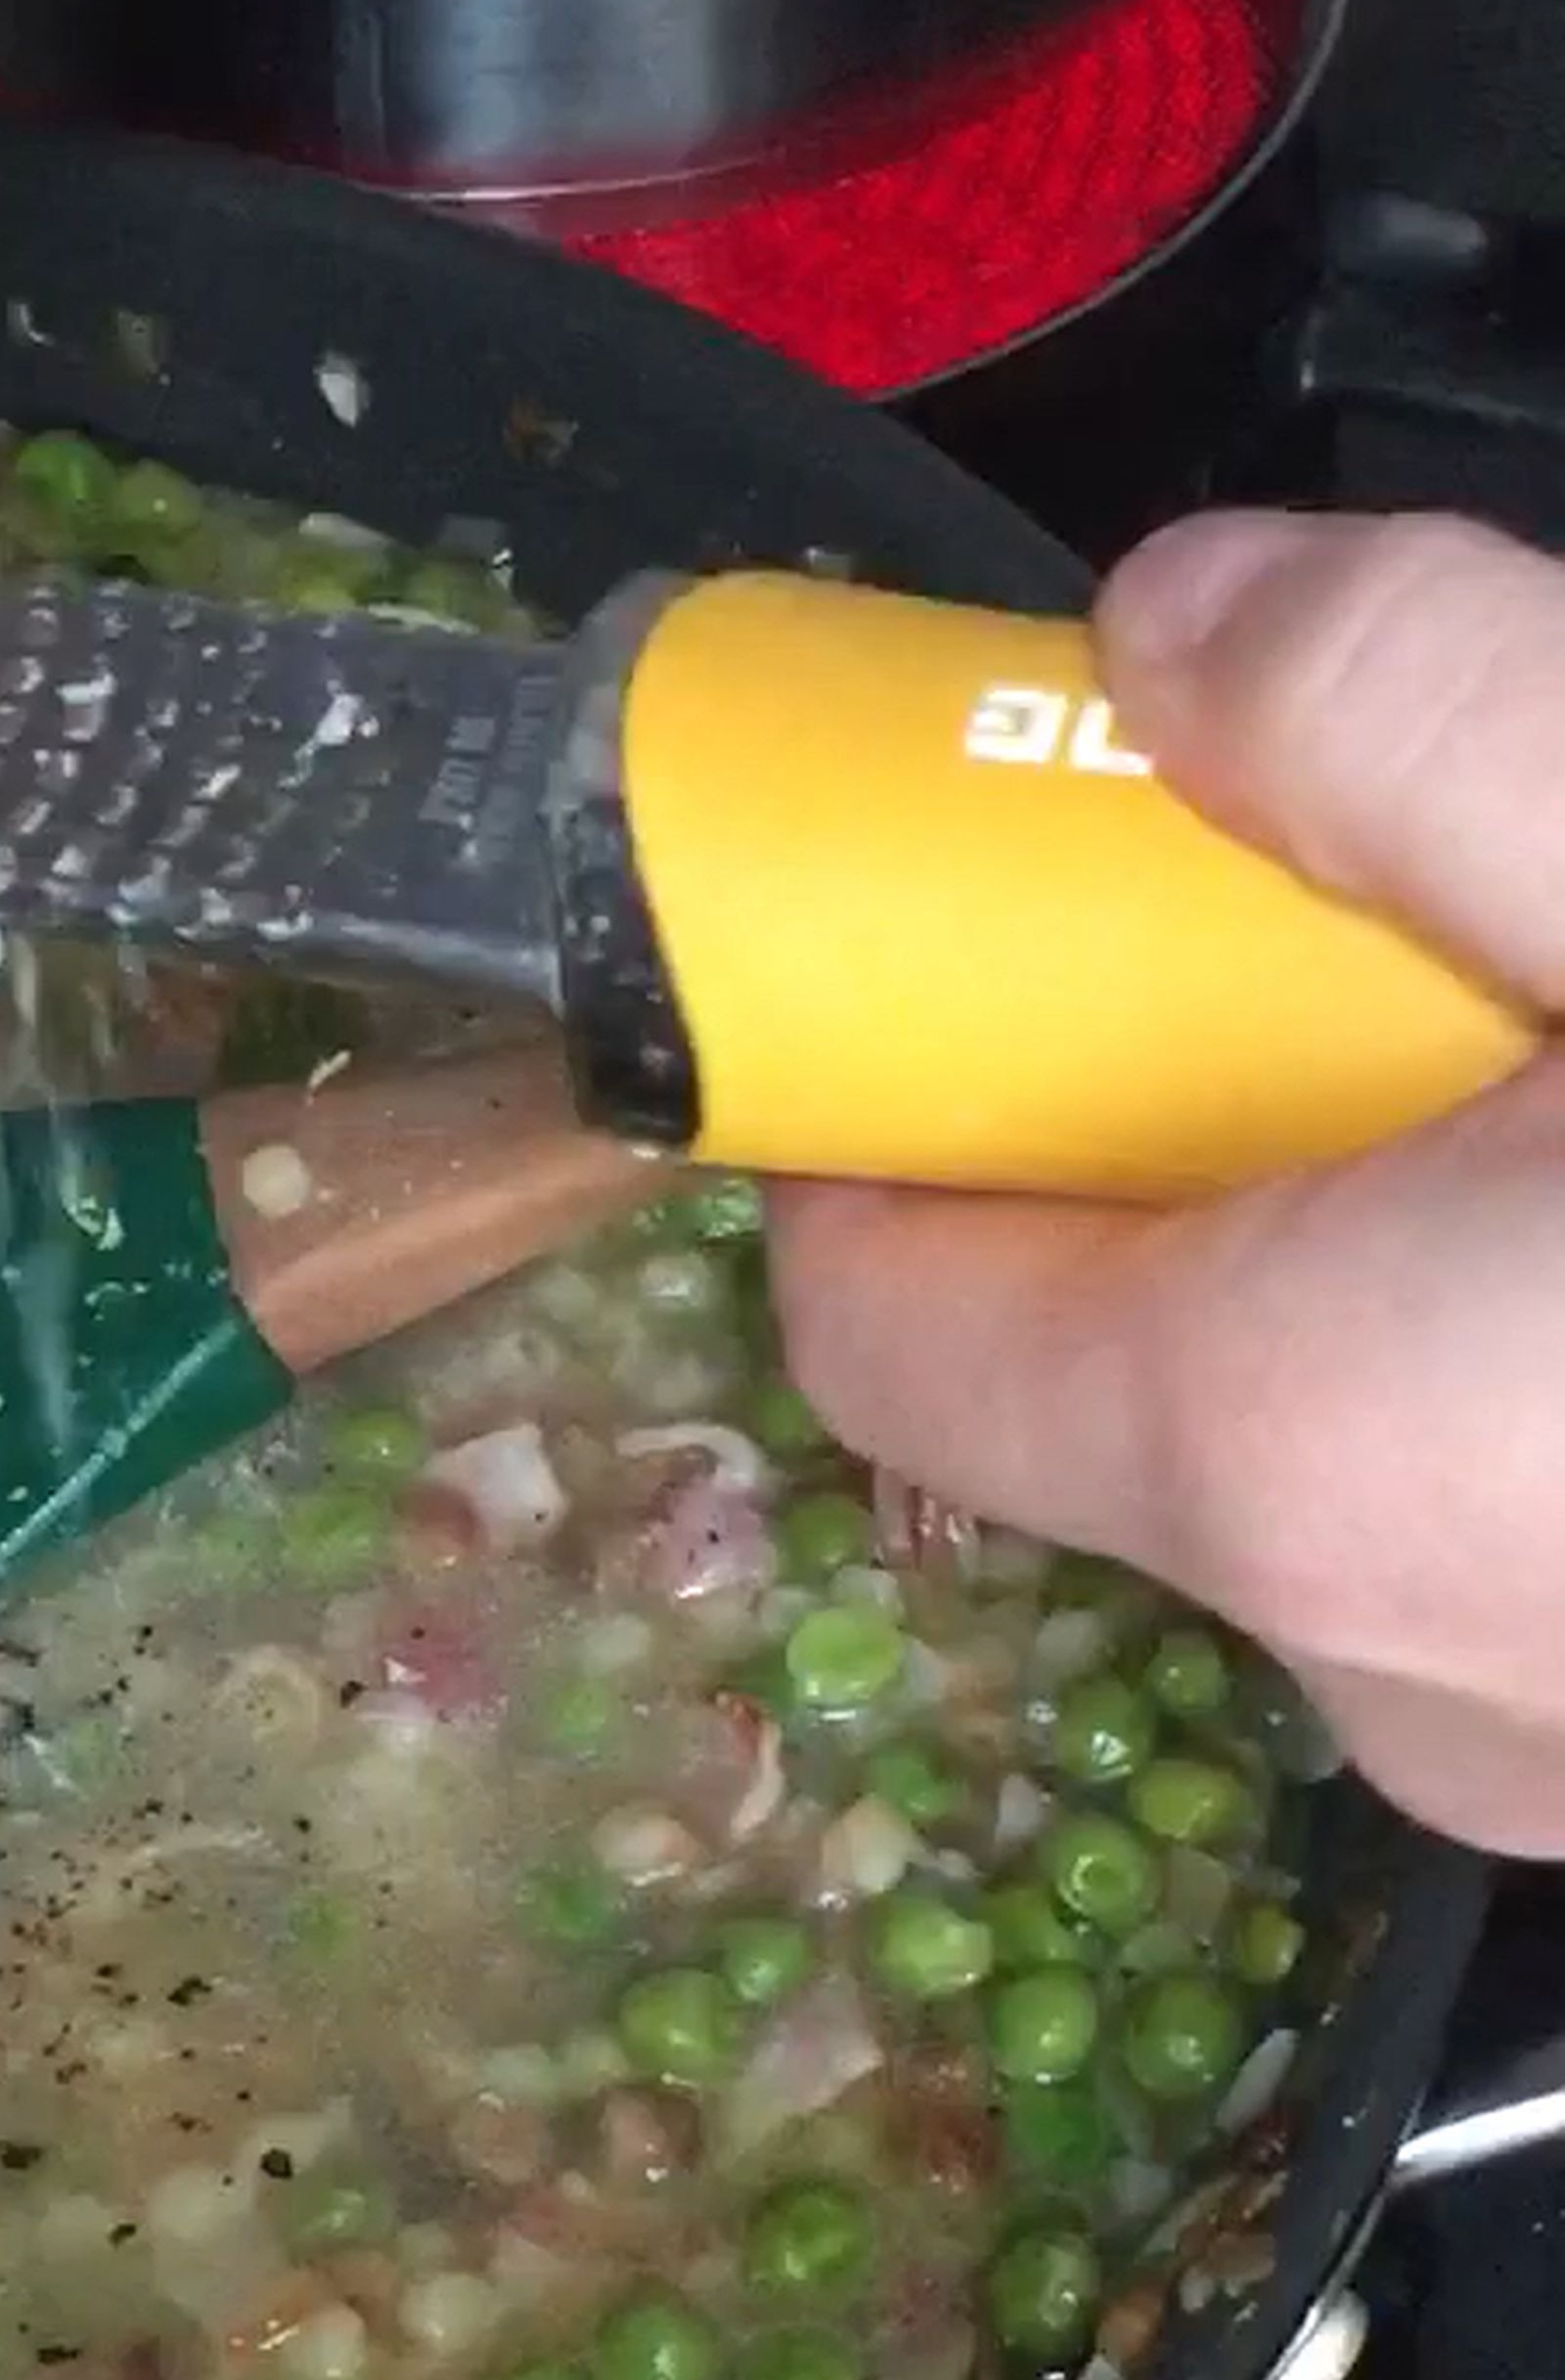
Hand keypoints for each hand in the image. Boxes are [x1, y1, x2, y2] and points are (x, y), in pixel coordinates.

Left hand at [770, 512, 1564, 1849]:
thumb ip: (1414, 712)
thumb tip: (1171, 631)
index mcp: (1309, 1449)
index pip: (883, 1309)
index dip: (904, 1095)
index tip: (1010, 913)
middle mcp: (1393, 1672)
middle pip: (1140, 1356)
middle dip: (1228, 1124)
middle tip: (1416, 944)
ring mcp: (1560, 1749)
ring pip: (1369, 1438)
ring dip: (1425, 1230)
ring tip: (1560, 1038)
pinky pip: (1532, 1513)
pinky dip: (1543, 1350)